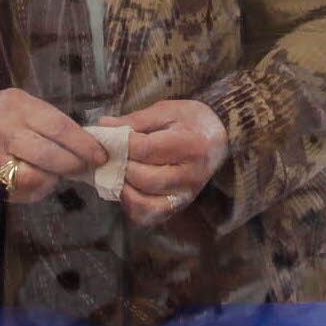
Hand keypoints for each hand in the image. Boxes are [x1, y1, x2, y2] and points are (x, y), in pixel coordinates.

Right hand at [0, 86, 105, 203]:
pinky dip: (33, 192)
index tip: (100, 155)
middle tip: (82, 168)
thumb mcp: (18, 103)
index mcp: (18, 107)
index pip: (60, 127)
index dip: (84, 145)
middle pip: (49, 156)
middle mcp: (4, 130)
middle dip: (73, 166)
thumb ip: (46, 120)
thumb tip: (84, 143)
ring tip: (54, 175)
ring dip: (52, 180)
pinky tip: (35, 183)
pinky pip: (16, 193)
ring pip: (34, 178)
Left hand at [114, 97, 228, 224]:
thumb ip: (136, 120)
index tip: (110, 136)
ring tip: (119, 171)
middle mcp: (190, 175)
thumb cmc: (192, 121)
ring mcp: (185, 195)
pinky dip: (131, 205)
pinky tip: (127, 187)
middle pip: (144, 178)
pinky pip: (149, 215)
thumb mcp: (168, 110)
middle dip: (121, 166)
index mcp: (190, 145)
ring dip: (123, 188)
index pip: (146, 150)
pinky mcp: (179, 206)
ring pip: (145, 202)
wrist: (221, 138)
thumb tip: (104, 125)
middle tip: (112, 154)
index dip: (121, 144)